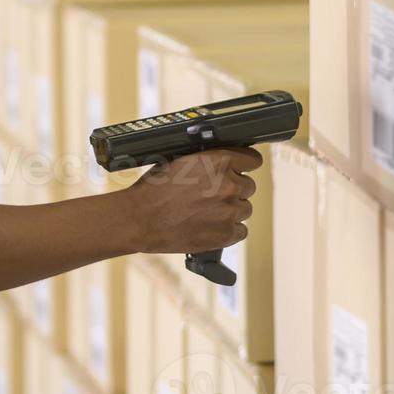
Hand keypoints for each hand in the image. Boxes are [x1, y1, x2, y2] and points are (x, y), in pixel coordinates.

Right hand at [121, 147, 260, 255]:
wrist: (141, 219)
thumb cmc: (154, 189)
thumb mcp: (181, 162)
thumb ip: (208, 161)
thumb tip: (221, 163)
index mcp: (219, 161)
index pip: (252, 159)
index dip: (246, 164)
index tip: (242, 169)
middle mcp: (229, 184)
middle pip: (249, 186)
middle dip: (234, 190)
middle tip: (214, 195)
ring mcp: (230, 211)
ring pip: (245, 209)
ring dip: (231, 210)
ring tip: (208, 213)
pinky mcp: (226, 234)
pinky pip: (241, 230)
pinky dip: (229, 230)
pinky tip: (211, 227)